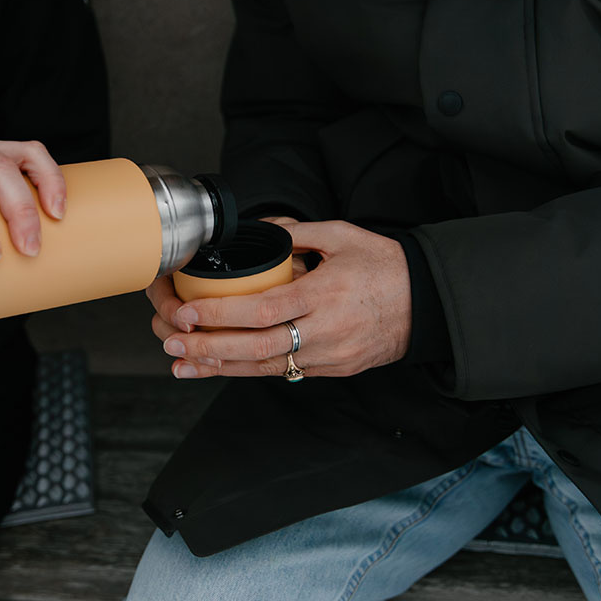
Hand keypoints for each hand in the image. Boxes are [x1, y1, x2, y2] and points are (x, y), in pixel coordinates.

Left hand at [148, 220, 410, 379]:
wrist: (427, 303)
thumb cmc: (385, 266)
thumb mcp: (344, 235)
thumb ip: (299, 231)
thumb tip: (263, 227)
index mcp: (324, 294)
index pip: (263, 309)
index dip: (222, 314)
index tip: (189, 311)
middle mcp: (324, 331)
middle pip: (258, 347)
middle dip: (209, 347)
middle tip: (172, 343)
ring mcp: (329, 356)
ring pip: (266, 368)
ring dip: (220, 367)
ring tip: (182, 364)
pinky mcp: (332, 369)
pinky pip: (283, 372)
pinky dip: (246, 372)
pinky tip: (219, 370)